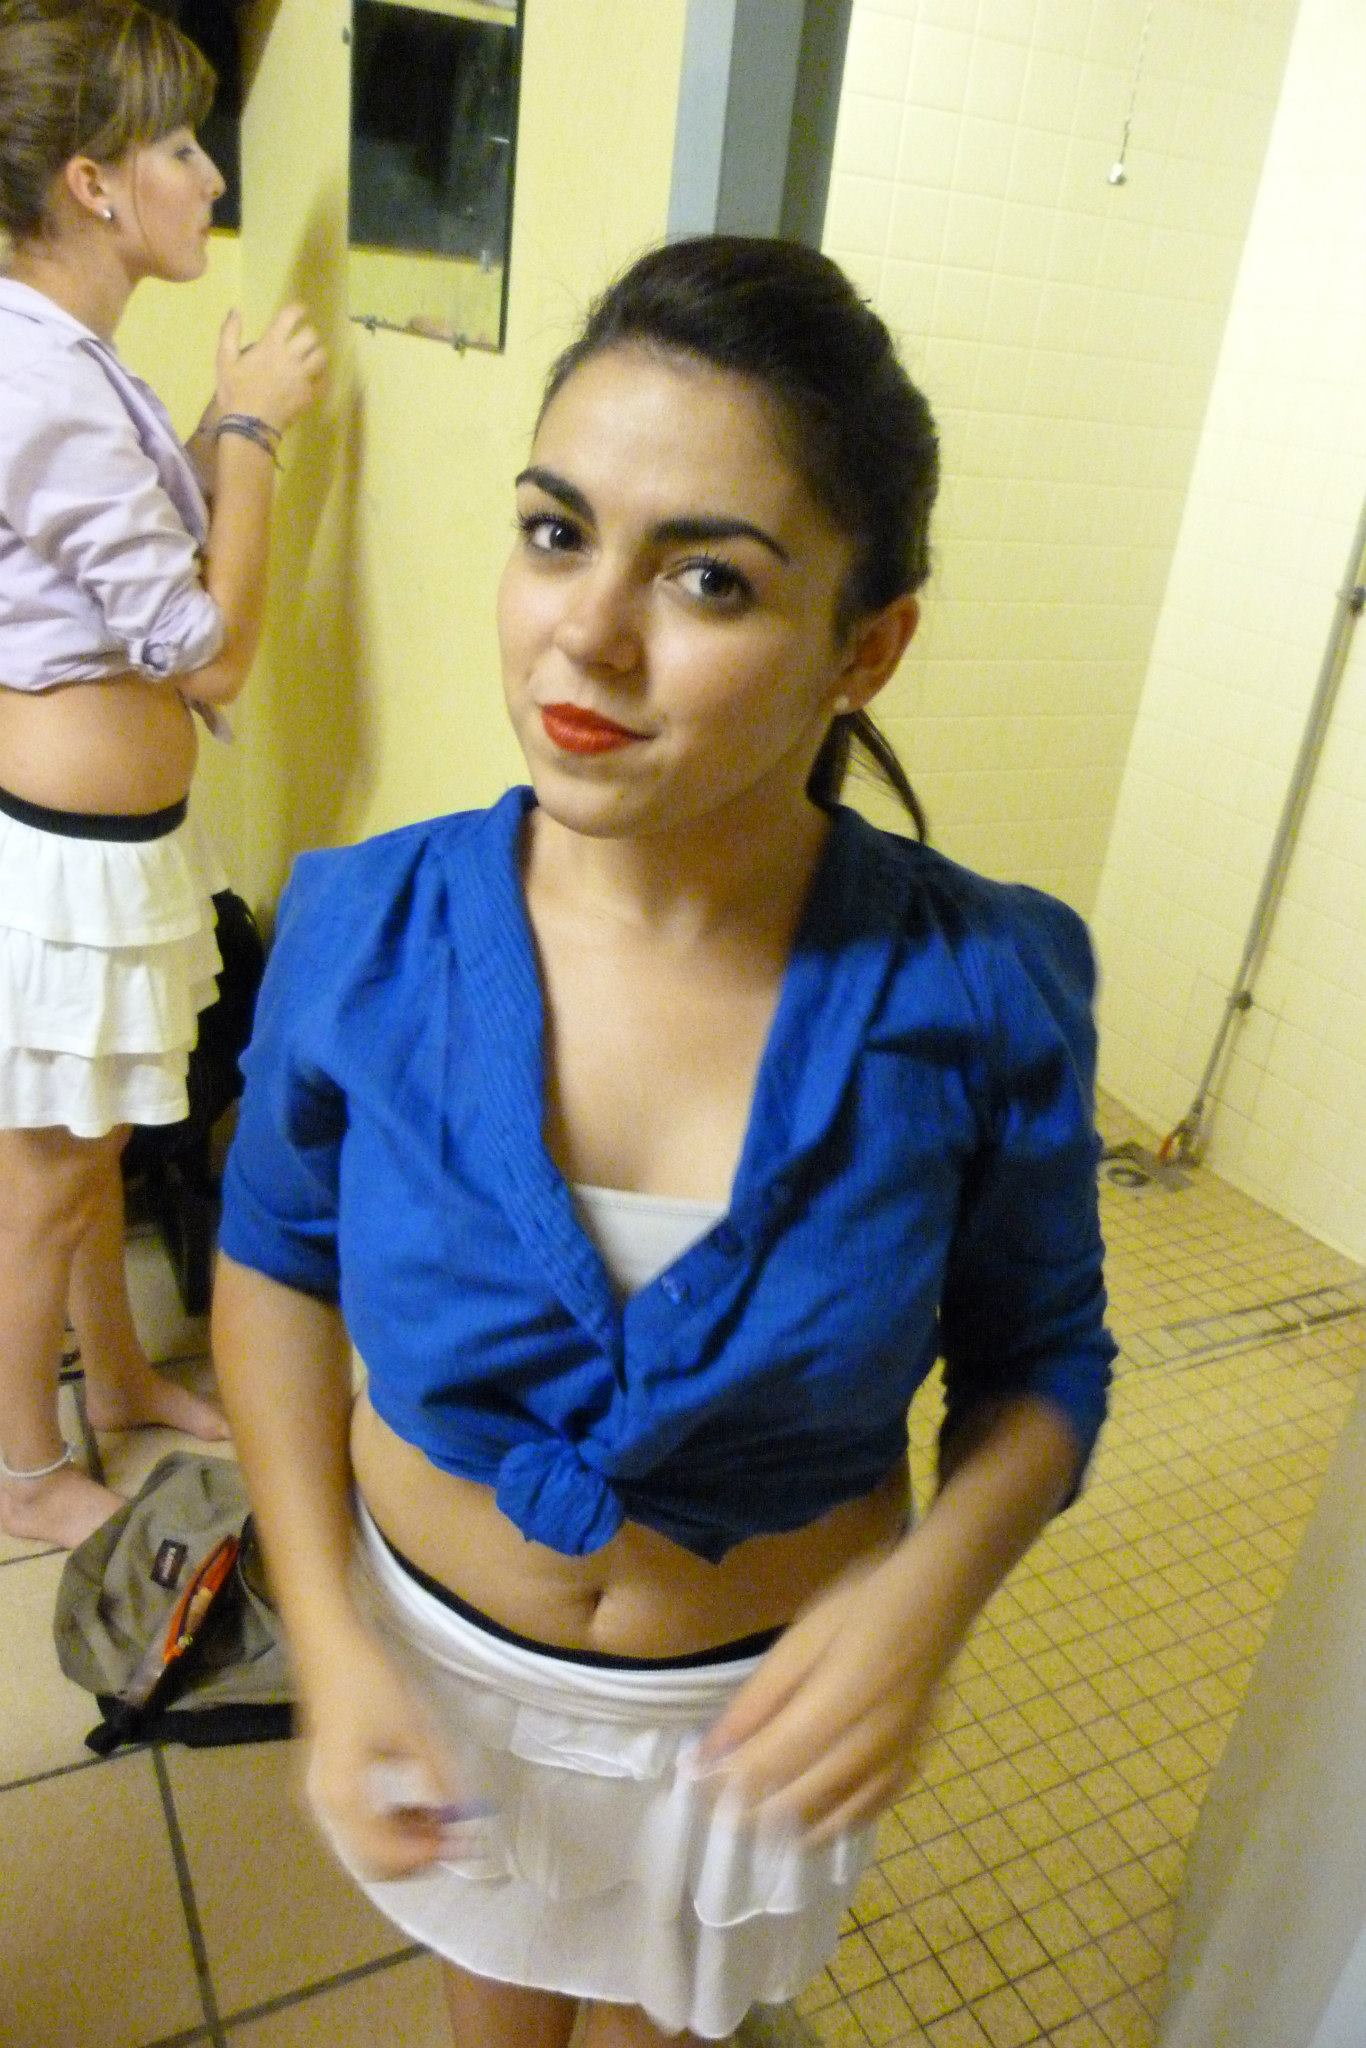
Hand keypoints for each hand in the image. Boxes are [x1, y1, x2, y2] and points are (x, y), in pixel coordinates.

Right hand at [215, 305, 326, 436]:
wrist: (248, 425)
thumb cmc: (234, 392)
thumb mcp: (224, 360)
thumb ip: (230, 332)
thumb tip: (235, 310)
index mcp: (271, 345)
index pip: (291, 317)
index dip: (298, 310)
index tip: (300, 311)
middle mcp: (290, 357)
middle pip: (312, 335)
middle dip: (309, 334)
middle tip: (303, 339)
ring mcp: (302, 377)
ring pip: (322, 356)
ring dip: (318, 353)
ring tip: (311, 357)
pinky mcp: (309, 395)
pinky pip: (324, 381)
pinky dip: (322, 376)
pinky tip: (316, 377)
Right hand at [300, 1620, 465, 1879]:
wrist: (328, 1642)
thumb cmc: (369, 1681)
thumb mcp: (412, 1729)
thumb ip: (436, 1777)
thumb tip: (459, 1815)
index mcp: (343, 1798)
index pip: (384, 1856)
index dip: (425, 1857)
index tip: (462, 1843)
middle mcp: (325, 1807)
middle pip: (371, 1861)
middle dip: (414, 1856)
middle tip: (454, 1837)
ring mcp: (321, 1794)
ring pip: (364, 1844)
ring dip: (403, 1841)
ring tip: (440, 1819)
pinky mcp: (326, 1780)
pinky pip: (358, 1822)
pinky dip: (388, 1824)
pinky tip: (415, 1805)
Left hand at [695, 1544, 959, 1844]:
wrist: (935, 1600)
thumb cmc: (861, 1607)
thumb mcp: (801, 1638)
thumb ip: (758, 1698)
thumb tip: (713, 1746)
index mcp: (835, 1704)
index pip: (770, 1764)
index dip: (727, 1781)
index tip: (693, 1782)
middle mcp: (867, 1743)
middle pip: (799, 1799)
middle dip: (750, 1811)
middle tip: (716, 1807)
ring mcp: (895, 1759)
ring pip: (835, 1815)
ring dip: (790, 1828)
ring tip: (755, 1826)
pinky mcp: (913, 1762)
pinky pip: (872, 1810)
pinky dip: (837, 1824)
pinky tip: (815, 1825)